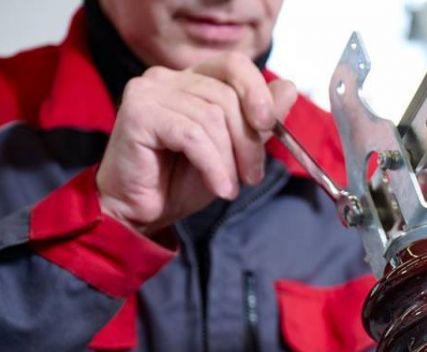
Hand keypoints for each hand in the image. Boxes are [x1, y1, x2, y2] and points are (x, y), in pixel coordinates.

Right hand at [97, 53, 297, 234]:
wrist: (141, 212)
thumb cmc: (181, 181)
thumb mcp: (233, 150)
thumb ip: (257, 120)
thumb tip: (288, 89)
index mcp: (192, 79)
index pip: (234, 64)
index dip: (258, 91)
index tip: (270, 126)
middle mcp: (167, 77)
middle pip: (227, 96)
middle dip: (248, 141)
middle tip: (251, 175)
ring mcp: (149, 91)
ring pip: (212, 117)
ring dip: (229, 160)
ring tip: (229, 186)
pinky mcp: (138, 112)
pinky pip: (192, 135)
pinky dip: (213, 165)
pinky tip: (217, 186)